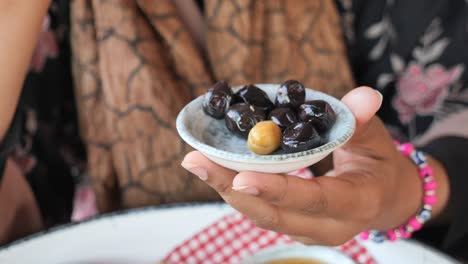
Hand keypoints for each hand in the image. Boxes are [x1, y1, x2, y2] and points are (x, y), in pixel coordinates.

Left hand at [181, 87, 448, 245]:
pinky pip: (258, 209)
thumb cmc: (378, 165)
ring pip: (258, 215)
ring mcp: (305, 231)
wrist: (382, 199)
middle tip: (196, 162)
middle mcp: (326, 226)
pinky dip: (234, 189)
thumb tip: (365, 96)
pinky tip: (211, 167)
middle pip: (272, 214)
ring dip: (225, 188)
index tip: (240, 177)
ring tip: (195, 162)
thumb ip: (362, 120)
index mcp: (354, 204)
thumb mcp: (376, 139)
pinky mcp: (290, 225)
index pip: (313, 199)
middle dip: (231, 188)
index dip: (277, 189)